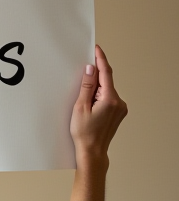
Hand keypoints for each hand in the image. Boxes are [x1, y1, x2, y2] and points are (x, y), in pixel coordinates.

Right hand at [70, 45, 126, 169]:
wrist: (93, 151)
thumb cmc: (84, 133)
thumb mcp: (80, 107)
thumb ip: (86, 86)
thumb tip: (90, 69)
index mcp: (110, 99)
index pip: (106, 73)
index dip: (100, 59)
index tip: (97, 49)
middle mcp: (119, 102)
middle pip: (106, 82)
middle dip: (94, 78)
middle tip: (81, 79)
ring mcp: (120, 108)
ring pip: (106, 91)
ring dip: (95, 90)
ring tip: (83, 103)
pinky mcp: (118, 113)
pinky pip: (108, 98)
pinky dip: (99, 97)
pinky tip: (89, 106)